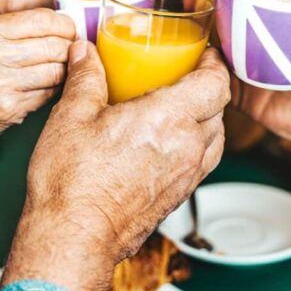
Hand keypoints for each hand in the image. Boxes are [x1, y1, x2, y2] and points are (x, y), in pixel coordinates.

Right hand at [0, 9, 75, 187]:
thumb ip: (9, 31)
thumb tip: (59, 24)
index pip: (42, 18)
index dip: (65, 25)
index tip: (70, 31)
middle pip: (55, 45)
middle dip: (70, 50)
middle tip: (72, 54)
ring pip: (57, 71)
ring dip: (64, 73)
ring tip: (59, 73)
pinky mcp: (8, 109)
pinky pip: (48, 94)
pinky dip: (52, 92)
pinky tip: (42, 91)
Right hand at [2, 44, 230, 290]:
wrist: (73, 238)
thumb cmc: (72, 182)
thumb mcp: (72, 116)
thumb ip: (85, 77)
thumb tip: (84, 52)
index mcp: (169, 118)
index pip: (216, 83)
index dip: (214, 64)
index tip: (204, 54)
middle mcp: (188, 146)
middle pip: (219, 108)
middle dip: (208, 88)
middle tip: (185, 76)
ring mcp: (187, 174)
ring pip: (215, 136)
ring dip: (205, 118)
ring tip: (179, 108)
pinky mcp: (179, 196)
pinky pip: (202, 161)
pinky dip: (196, 145)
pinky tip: (168, 142)